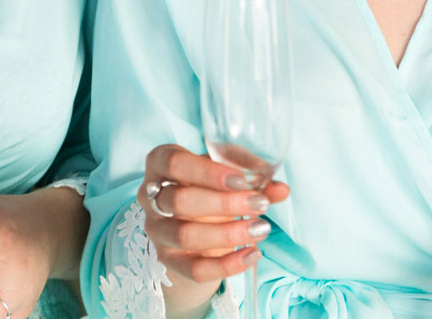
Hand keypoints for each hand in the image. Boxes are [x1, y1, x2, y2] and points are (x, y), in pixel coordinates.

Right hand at [140, 144, 289, 285]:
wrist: (191, 223)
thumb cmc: (206, 187)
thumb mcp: (224, 174)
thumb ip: (252, 178)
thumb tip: (280, 189)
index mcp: (160, 164)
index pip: (174, 163)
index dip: (207, 172)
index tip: (241, 180)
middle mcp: (150, 196)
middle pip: (179, 200)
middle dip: (224, 204)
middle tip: (259, 204)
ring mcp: (157, 230)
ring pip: (185, 235)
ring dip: (228, 234)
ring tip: (260, 229)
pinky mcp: (168, 260)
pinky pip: (195, 268)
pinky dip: (227, 265)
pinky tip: (252, 254)